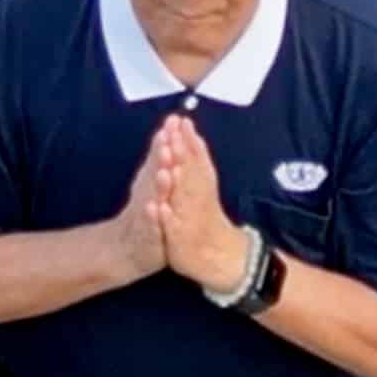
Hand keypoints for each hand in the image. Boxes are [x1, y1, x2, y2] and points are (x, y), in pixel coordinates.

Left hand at [147, 109, 252, 295]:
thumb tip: (185, 124)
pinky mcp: (181, 240)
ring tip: (166, 169)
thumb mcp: (197, 183)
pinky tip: (159, 209)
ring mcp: (189, 219)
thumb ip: (194, 155)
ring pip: (181, 199)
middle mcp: (197, 199)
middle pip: (189, 174)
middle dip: (181, 155)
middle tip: (173, 136)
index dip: (186, 140)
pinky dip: (166, 219)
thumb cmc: (201, 214)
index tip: (178, 120)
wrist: (217, 257)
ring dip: (172, 184)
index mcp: (200, 184)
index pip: (194, 158)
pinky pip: (172, 228)